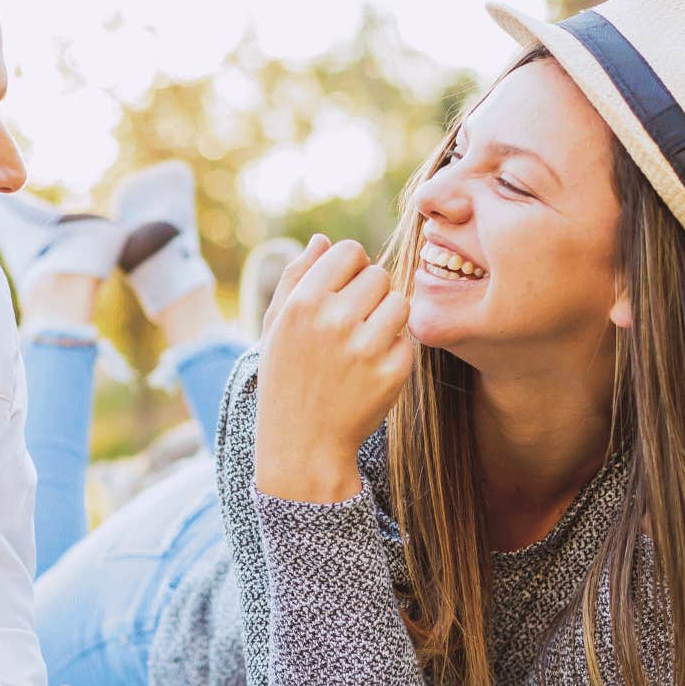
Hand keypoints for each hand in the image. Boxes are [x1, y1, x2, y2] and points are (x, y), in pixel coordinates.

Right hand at [255, 234, 414, 502]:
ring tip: (366, 342)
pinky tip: (371, 370)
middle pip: (379, 275)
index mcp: (303, 303)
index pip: (349, 251)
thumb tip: (323, 241)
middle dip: (370, 294)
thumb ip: (297, 277)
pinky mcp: (391, 374)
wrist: (302, 444)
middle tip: (354, 322)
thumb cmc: (286, 378)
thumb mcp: (276, 326)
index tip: (344, 291)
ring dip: (388, 319)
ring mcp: (365, 349)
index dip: (351, 268)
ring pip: (400, 303)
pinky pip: (408, 341)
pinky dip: (395, 353)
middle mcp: (334, 321)